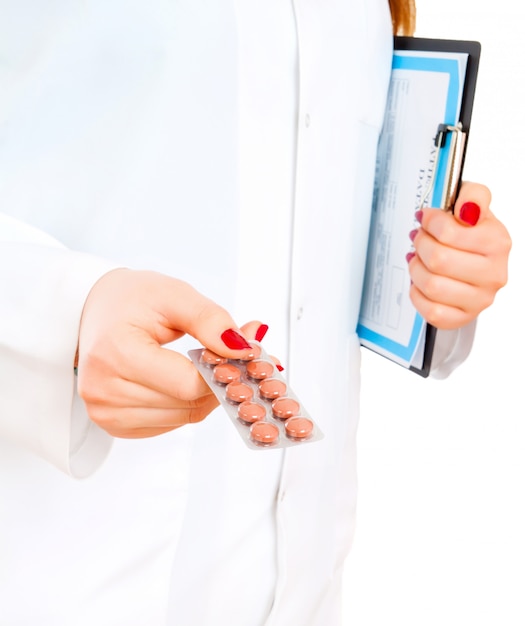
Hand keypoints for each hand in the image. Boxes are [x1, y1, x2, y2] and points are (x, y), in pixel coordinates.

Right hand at [76, 269, 264, 437]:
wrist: (93, 310)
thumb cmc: (130, 299)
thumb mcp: (173, 295)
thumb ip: (210, 321)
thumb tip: (244, 348)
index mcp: (117, 353)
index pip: (188, 384)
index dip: (222, 372)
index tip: (243, 355)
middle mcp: (104, 389)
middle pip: (188, 404)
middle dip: (220, 381)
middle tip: (236, 357)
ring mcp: (105, 412)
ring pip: (184, 417)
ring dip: (206, 395)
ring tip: (209, 364)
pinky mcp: (112, 424)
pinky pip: (170, 423)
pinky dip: (186, 404)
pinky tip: (184, 379)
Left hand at [407, 181, 510, 329]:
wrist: (477, 261)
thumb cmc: (472, 235)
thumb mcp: (476, 205)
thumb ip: (474, 196)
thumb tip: (466, 207)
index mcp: (498, 243)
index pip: (450, 232)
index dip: (430, 223)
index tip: (426, 219)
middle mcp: (493, 274)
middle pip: (439, 260)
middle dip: (421, 245)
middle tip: (419, 238)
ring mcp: (479, 300)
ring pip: (432, 285)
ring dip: (416, 269)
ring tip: (418, 259)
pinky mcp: (462, 317)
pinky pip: (431, 311)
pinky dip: (418, 295)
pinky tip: (421, 282)